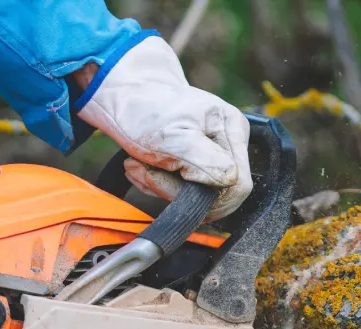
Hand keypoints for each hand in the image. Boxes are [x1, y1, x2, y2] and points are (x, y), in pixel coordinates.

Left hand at [76, 34, 251, 220]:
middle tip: (145, 171)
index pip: (237, 185)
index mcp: (232, 130)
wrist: (123, 97)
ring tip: (139, 166)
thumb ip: (207, 163)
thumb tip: (229, 182)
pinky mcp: (194, 167)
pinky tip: (142, 169)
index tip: (168, 173)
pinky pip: (182, 194)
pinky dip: (157, 186)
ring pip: (196, 199)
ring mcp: (212, 155)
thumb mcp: (174, 138)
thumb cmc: (146, 110)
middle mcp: (228, 143)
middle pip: (217, 196)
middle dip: (175, 192)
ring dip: (160, 188)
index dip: (203, 193)